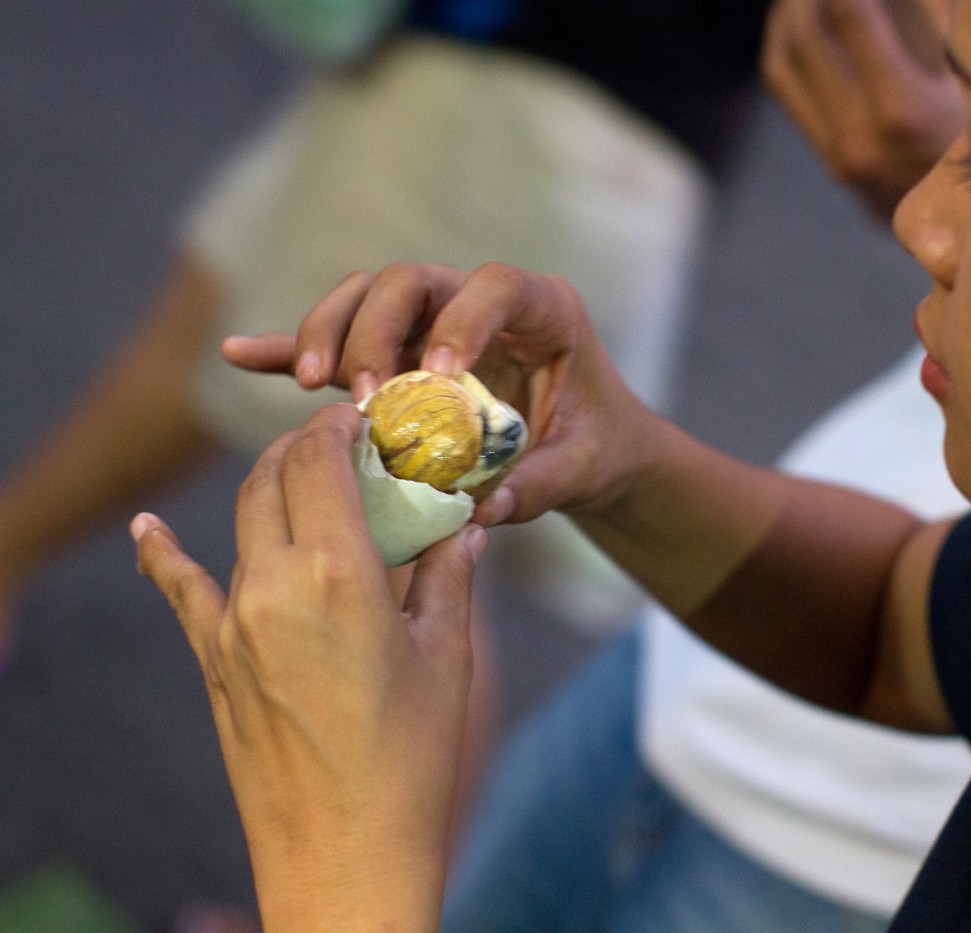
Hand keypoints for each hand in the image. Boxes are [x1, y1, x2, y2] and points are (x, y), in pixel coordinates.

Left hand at [132, 403, 483, 931]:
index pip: (320, 462)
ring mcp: (233, 625)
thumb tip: (468, 526)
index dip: (340, 426)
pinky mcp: (214, 663)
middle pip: (272, 478)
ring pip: (241, 523)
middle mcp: (273, 587)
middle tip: (346, 441)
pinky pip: (181, 591)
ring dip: (269, 486)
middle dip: (306, 446)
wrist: (345, 856)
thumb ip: (451, 578)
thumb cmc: (411, 760)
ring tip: (304, 476)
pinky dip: (162, 553)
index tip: (365, 415)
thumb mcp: (446, 657)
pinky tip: (147, 529)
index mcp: (338, 575)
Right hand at [221, 262, 659, 526]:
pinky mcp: (398, 352)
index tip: (438, 377)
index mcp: (541, 310)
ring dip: (329, 333)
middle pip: (409, 282)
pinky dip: (292, 347)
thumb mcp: (584, 468)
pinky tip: (240, 354)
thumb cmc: (598, 448)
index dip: (461, 321)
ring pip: (365, 297)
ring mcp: (432, 321)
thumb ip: (541, 484)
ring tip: (311, 388)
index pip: (493, 286)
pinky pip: (339, 341)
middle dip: (375, 331)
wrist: (592, 445)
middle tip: (363, 401)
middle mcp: (479, 301)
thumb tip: (480, 508)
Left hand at [763, 0, 964, 218]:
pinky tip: (803, 16)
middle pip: (803, 34)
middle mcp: (857, 141)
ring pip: (783, 66)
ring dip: (786, 12)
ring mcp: (838, 158)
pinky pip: (791, 93)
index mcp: (899, 113)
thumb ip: (937, 18)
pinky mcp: (833, 165)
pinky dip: (791, 46)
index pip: (851, 11)